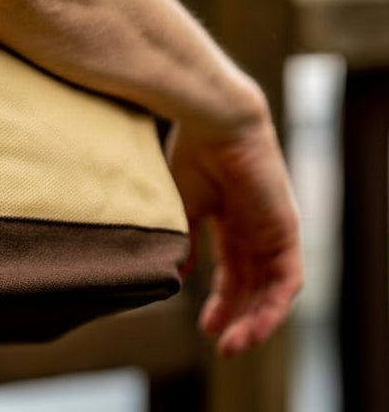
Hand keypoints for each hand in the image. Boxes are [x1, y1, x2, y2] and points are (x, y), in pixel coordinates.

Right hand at [166, 104, 302, 356]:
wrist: (212, 120)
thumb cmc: (190, 152)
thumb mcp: (180, 206)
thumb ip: (184, 241)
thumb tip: (179, 275)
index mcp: (230, 219)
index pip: (231, 272)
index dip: (220, 302)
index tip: (203, 327)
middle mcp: (256, 228)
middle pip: (252, 285)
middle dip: (237, 318)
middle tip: (222, 347)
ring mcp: (274, 230)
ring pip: (271, 289)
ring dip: (254, 321)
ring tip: (233, 347)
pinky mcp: (287, 230)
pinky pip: (286, 281)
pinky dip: (271, 308)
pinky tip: (253, 328)